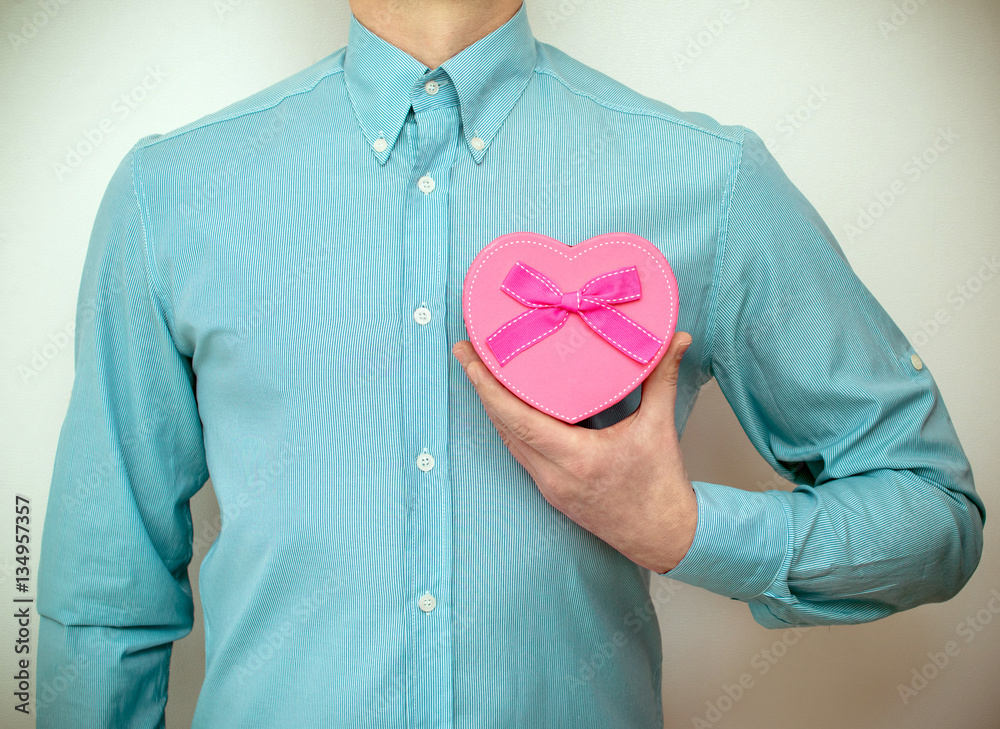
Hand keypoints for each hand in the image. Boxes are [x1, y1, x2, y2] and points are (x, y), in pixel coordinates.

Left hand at [451, 332, 697, 573]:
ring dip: (491, 406)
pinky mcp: (552, 492)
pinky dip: (509, 426)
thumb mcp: (661, 429)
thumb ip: (664, 379)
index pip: (518, 419)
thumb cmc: (662, 489)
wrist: (665, 538)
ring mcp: (549, 486)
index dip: (489, 387)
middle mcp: (554, 474)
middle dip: (479, 387)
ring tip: (479, 370)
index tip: (471, 358)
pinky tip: (505, 406)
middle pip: (502, 426)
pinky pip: (520, 453)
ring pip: (508, 440)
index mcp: (576, 458)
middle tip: (464, 350)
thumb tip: (676, 338)